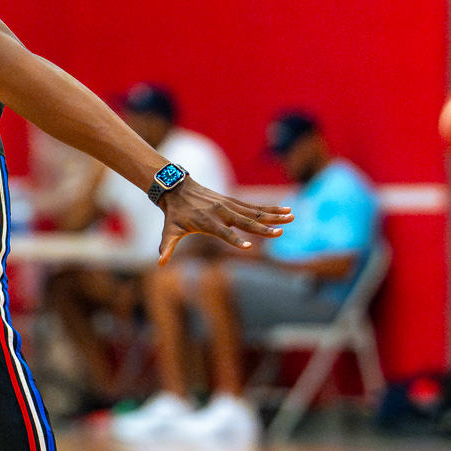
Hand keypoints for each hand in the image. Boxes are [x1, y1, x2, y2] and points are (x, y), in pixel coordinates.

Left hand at [153, 179, 292, 263]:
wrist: (176, 188)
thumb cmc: (174, 214)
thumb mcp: (169, 230)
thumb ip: (167, 246)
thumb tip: (159, 263)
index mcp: (207, 222)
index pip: (223, 233)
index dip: (234, 240)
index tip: (248, 248)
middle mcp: (221, 212)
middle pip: (245, 222)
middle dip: (263, 229)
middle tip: (280, 234)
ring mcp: (229, 205)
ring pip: (254, 212)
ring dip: (273, 215)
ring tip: (292, 217)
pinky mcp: (233, 201)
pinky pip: (254, 206)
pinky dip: (269, 208)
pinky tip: (285, 210)